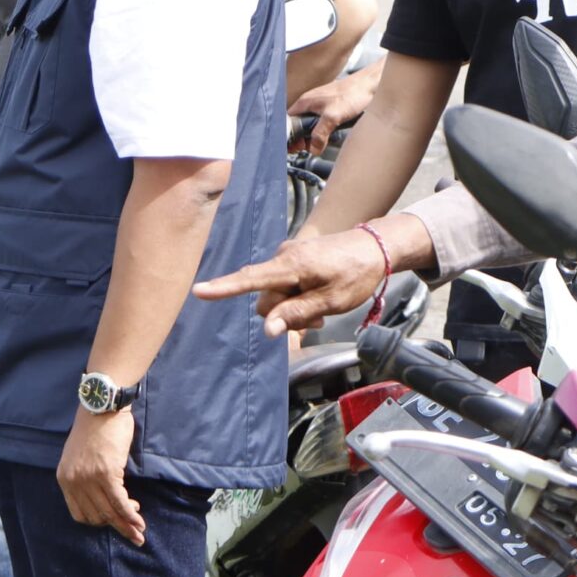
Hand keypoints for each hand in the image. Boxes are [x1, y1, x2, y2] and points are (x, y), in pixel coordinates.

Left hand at [58, 407, 142, 545]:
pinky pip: (119, 501)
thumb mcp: (80, 456)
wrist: (101, 406)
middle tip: (133, 533)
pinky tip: (139, 520)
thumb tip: (104, 498)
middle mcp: (73, 481)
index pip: (80, 514)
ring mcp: (89, 478)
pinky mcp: (106, 473)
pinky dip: (130, 514)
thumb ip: (85, 477)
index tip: (114, 520)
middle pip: (96, 516)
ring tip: (139, 533)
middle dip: (116, 527)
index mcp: (64, 478)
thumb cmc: (95, 428)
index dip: (99, 521)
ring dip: (126, 525)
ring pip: (109, 512)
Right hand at [196, 225, 408, 337]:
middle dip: (284, 313)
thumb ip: (296, 314)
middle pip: (265, 297)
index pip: (251, 278)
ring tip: (321, 310)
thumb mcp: (331, 301)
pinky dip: (297, 296)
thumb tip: (268, 329)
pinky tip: (317, 299)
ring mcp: (288, 256)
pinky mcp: (294, 258)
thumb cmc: (356, 274)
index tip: (199, 291)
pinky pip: (284, 284)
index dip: (224, 287)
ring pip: (276, 293)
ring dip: (293, 307)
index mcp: (291, 265)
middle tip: (316, 321)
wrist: (377, 247)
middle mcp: (284, 256)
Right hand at [288, 63, 380, 140]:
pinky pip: (322, 123)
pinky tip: (332, 135)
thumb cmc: (353, 93)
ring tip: (322, 143)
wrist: (371, 85)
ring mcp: (320, 105)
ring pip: (311, 125)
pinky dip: (325, 131)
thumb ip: (320, 133)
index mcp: (305, 102)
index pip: (288, 122)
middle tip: (310, 148)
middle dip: (303, 139)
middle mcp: (310, 103)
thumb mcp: (333, 116)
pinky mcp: (331, 108)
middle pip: (299, 125)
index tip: (297, 147)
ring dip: (315, 136)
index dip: (291, 136)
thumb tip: (313, 148)